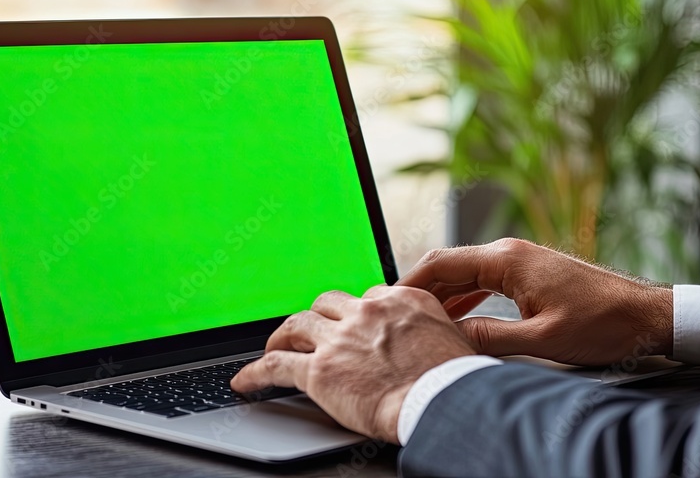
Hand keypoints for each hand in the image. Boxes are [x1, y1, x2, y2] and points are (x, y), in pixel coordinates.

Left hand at [230, 286, 475, 443]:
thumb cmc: (454, 381)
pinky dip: (256, 373)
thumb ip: (430, 333)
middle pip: (328, 303)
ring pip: (298, 325)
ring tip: (274, 347)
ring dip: (283, 336)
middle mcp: (366, 312)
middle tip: (309, 331)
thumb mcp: (454, 340)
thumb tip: (429, 346)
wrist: (440, 401)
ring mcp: (339, 339)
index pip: (367, 297)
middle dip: (316, 317)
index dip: (355, 315)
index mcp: (401, 300)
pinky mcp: (318, 370)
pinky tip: (245, 380)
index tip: (351, 326)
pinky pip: (276, 366)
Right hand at [397, 239, 672, 365]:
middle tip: (394, 313)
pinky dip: (465, 297)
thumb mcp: (541, 340)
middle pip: (449, 265)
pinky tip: (455, 318)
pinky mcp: (531, 272)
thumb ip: (489, 337)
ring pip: (466, 273)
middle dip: (420, 289)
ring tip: (418, 319)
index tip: (386, 301)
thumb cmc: (602, 325)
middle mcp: (510, 252)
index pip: (441, 263)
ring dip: (442, 295)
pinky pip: (485, 280)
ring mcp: (521, 260)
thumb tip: (449, 339)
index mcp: (507, 259)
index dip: (409, 283)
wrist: (647, 316)